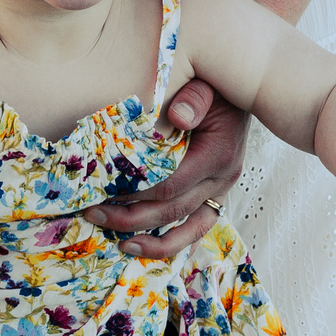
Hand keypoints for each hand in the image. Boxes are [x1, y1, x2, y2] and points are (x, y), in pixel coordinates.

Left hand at [84, 79, 243, 258]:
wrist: (241, 90)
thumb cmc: (214, 86)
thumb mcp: (205, 85)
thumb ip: (193, 98)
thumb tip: (177, 117)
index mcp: (218, 153)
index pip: (171, 183)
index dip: (135, 192)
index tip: (103, 191)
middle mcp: (222, 177)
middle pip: (173, 209)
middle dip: (131, 217)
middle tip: (93, 214)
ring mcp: (220, 189)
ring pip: (190, 228)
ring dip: (154, 241)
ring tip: (121, 245)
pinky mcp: (215, 194)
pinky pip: (198, 227)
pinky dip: (176, 242)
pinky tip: (149, 250)